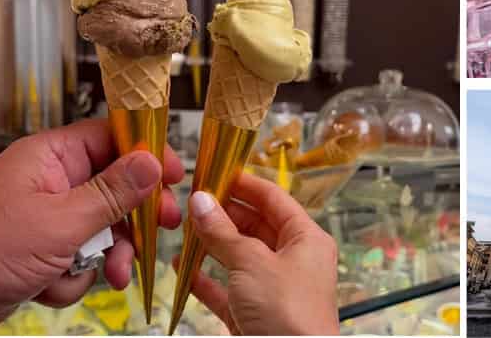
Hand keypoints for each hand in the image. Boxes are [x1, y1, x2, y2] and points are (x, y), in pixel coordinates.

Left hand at [0, 119, 183, 333]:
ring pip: (99, 229)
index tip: (176, 178)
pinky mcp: (36, 251)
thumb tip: (153, 161)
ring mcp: (43, 218)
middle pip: (113, 188)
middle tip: (160, 230)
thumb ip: (112, 194)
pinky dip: (72, 277)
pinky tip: (54, 288)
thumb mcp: (58, 223)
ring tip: (111, 278)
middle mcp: (51, 181)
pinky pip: (75, 258)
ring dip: (108, 255)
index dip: (149, 156)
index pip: (114, 140)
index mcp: (53, 157)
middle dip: (133, 218)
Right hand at [182, 173, 338, 335]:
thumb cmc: (287, 314)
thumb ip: (223, 232)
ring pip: (239, 258)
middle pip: (256, 226)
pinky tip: (183, 268)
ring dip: (212, 245)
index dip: (245, 185)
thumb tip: (201, 201)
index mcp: (307, 239)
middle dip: (224, 214)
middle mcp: (294, 261)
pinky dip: (206, 279)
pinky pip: (228, 290)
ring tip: (184, 229)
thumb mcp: (252, 263)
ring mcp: (274, 290)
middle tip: (193, 201)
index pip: (275, 199)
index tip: (217, 172)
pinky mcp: (255, 317)